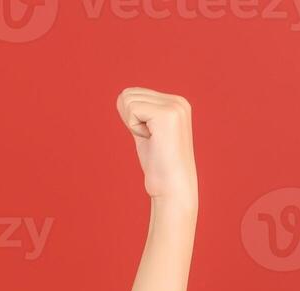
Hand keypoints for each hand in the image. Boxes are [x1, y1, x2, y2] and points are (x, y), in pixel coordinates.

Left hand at [116, 87, 197, 209]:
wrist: (173, 187)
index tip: (151, 138)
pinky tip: (153, 140)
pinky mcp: (167, 113)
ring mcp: (174, 105)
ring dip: (133, 125)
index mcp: (175, 103)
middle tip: (151, 140)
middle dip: (131, 120)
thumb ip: (138, 114)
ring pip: (128, 100)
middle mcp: (178, 100)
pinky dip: (135, 128)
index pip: (134, 94)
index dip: (131, 119)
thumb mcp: (146, 133)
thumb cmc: (158, 166)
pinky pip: (132, 110)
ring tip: (153, 141)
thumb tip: (121, 97)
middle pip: (128, 94)